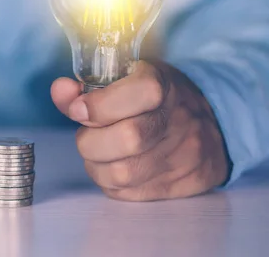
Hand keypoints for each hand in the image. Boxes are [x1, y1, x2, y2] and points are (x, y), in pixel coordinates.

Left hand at [51, 60, 230, 200]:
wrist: (212, 124)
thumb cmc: (156, 99)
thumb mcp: (126, 80)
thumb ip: (87, 87)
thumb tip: (60, 90)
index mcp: (163, 85)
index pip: (142, 92)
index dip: (100, 104)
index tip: (78, 110)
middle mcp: (178, 120)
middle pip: (128, 139)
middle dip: (91, 140)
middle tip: (87, 134)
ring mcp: (185, 154)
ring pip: (123, 173)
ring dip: (96, 165)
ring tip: (98, 153)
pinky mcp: (184, 184)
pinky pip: (129, 194)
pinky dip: (110, 183)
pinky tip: (114, 166)